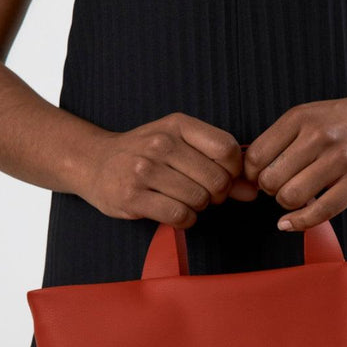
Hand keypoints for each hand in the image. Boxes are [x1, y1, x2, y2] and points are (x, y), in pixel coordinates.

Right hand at [75, 112, 255, 226]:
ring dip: (199, 208)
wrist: (94, 162)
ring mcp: (144, 170)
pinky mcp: (133, 197)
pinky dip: (185, 221)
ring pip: (199, 200)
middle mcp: (160, 143)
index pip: (227, 150)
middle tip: (203, 194)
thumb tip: (253, 190)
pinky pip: (179, 216)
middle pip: (217, 180)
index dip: (234, 171)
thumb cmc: (145, 154)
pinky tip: (176, 212)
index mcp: (178, 125)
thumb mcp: (181, 146)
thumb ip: (219, 165)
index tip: (223, 177)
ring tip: (185, 200)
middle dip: (217, 194)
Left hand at [241, 88, 346, 229]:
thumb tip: (248, 174)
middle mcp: (321, 136)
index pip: (256, 156)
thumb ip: (279, 140)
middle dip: (269, 190)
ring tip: (295, 196)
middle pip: (271, 180)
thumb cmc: (344, 122)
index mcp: (301, 118)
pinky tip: (290, 223)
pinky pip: (320, 212)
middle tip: (281, 186)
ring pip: (292, 197)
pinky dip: (299, 223)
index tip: (260, 178)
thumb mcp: (308, 117)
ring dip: (286, 204)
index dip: (252, 174)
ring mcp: (342, 160)